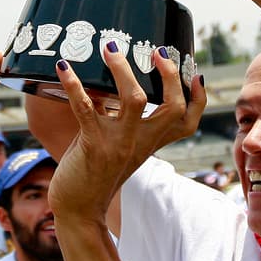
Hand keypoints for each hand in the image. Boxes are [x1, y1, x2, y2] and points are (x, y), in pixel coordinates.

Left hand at [48, 41, 205, 226]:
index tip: (194, 72)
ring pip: (135, 101)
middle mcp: (140, 142)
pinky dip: (73, 85)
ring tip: (110, 48)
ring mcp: (118, 144)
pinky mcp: (93, 146)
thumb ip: (116, 120)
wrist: (78, 211)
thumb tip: (106, 86)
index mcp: (149, 142)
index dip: (197, 97)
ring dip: (123, 70)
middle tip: (157, 51)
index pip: (187, 121)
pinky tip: (63, 67)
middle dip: (170, 76)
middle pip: (173, 107)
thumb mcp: (115, 144)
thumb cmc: (93, 174)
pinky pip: (85, 108)